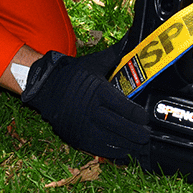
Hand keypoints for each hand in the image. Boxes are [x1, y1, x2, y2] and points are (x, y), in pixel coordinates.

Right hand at [21, 46, 149, 159]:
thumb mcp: (94, 62)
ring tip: (140, 148)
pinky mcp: (76, 136)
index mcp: (98, 91)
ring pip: (110, 140)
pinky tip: (123, 153)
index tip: (145, 119)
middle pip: (119, 126)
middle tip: (147, 137)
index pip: (123, 106)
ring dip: (127, 146)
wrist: (44, 87)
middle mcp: (91, 109)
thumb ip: (115, 54)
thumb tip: (131, 38)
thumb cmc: (73, 74)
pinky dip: (111, 152)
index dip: (137, 115)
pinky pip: (96, 148)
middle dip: (136, 134)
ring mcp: (82, 125)